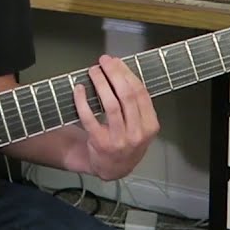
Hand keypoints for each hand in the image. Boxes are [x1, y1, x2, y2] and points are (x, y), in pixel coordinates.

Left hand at [72, 54, 160, 180]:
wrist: (112, 168)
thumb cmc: (127, 142)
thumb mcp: (141, 127)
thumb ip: (137, 105)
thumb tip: (120, 71)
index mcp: (150, 126)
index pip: (141, 93)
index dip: (127, 74)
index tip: (117, 62)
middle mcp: (137, 133)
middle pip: (126, 96)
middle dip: (114, 74)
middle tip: (104, 61)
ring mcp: (119, 140)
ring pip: (110, 104)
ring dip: (100, 83)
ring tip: (93, 71)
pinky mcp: (100, 143)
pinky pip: (89, 117)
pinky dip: (82, 100)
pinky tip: (79, 89)